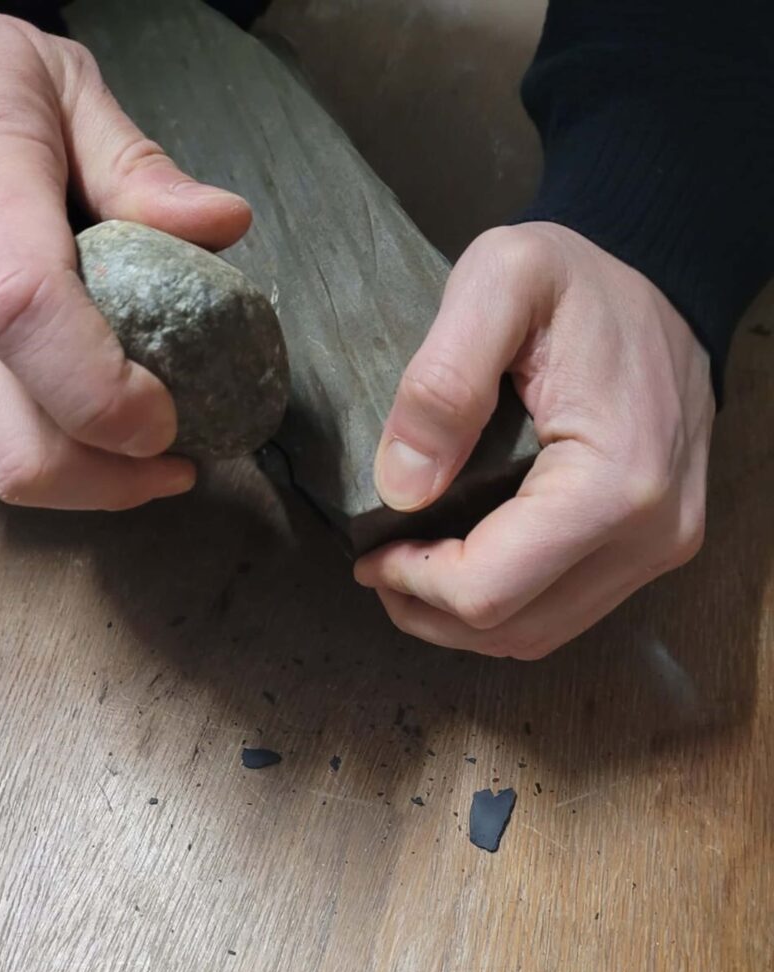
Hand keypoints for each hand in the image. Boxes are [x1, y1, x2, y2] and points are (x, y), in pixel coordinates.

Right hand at [0, 0, 250, 508]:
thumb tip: (226, 226)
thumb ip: (142, 169)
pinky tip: (82, 425)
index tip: (170, 415)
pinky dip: (45, 456)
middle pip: (14, 446)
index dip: (106, 392)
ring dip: (86, 481)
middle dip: (110, 481)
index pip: (27, 316)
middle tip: (174, 461)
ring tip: (141, 447)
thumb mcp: (58, 85)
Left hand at [355, 223, 714, 658]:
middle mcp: (652, 533)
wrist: (662, 280)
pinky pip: (564, 610)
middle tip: (376, 568)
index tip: (368, 552)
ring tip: (409, 574)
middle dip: (428, 610)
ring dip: (460, 619)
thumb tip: (399, 490)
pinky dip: (503, 605)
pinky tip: (461, 566)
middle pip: (513, 628)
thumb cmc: (578, 279)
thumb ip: (442, 381)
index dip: (413, 583)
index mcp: (615, 480)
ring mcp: (659, 547)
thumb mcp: (499, 281)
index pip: (491, 588)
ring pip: (539, 633)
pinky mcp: (651, 546)